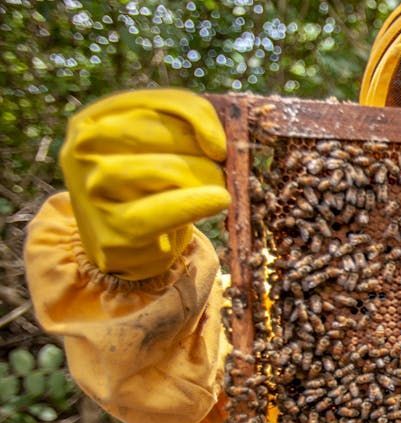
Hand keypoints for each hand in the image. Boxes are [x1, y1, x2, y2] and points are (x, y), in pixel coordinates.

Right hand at [59, 88, 229, 280]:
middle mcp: (83, 150)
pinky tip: (218, 200)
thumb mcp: (152, 149)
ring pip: (166, 169)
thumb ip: (179, 127)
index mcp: (92, 120)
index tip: (220, 142)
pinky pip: (165, 210)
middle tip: (220, 168)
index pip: (154, 102)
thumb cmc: (146, 188)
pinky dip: (198, 202)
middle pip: (161, 133)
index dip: (198, 116)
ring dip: (204, 176)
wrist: (122, 246)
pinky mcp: (113, 228)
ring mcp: (93, 189)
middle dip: (201, 150)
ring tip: (217, 187)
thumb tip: (221, 140)